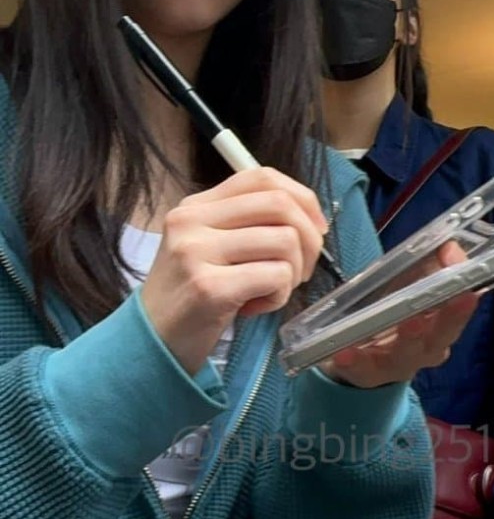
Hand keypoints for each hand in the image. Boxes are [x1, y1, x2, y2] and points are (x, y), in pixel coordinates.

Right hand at [141, 168, 326, 374]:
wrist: (151, 341)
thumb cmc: (191, 297)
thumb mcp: (209, 247)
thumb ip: (247, 225)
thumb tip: (309, 217)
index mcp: (195, 205)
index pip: (262, 177)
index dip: (302, 198)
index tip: (316, 228)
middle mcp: (192, 221)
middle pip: (280, 204)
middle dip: (310, 238)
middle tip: (301, 269)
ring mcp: (197, 252)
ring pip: (285, 241)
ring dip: (292, 273)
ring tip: (270, 292)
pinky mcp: (209, 287)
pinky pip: (276, 276)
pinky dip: (280, 296)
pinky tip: (256, 308)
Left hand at [321, 241, 479, 389]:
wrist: (365, 352)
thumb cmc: (400, 310)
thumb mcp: (417, 281)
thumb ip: (437, 261)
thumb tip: (450, 248)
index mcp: (442, 326)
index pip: (458, 315)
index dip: (462, 305)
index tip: (466, 293)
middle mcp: (426, 349)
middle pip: (439, 339)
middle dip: (444, 323)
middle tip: (443, 307)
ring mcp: (398, 364)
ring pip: (406, 356)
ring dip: (407, 340)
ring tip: (406, 324)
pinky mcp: (368, 374)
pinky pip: (363, 370)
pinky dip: (355, 362)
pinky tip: (345, 353)